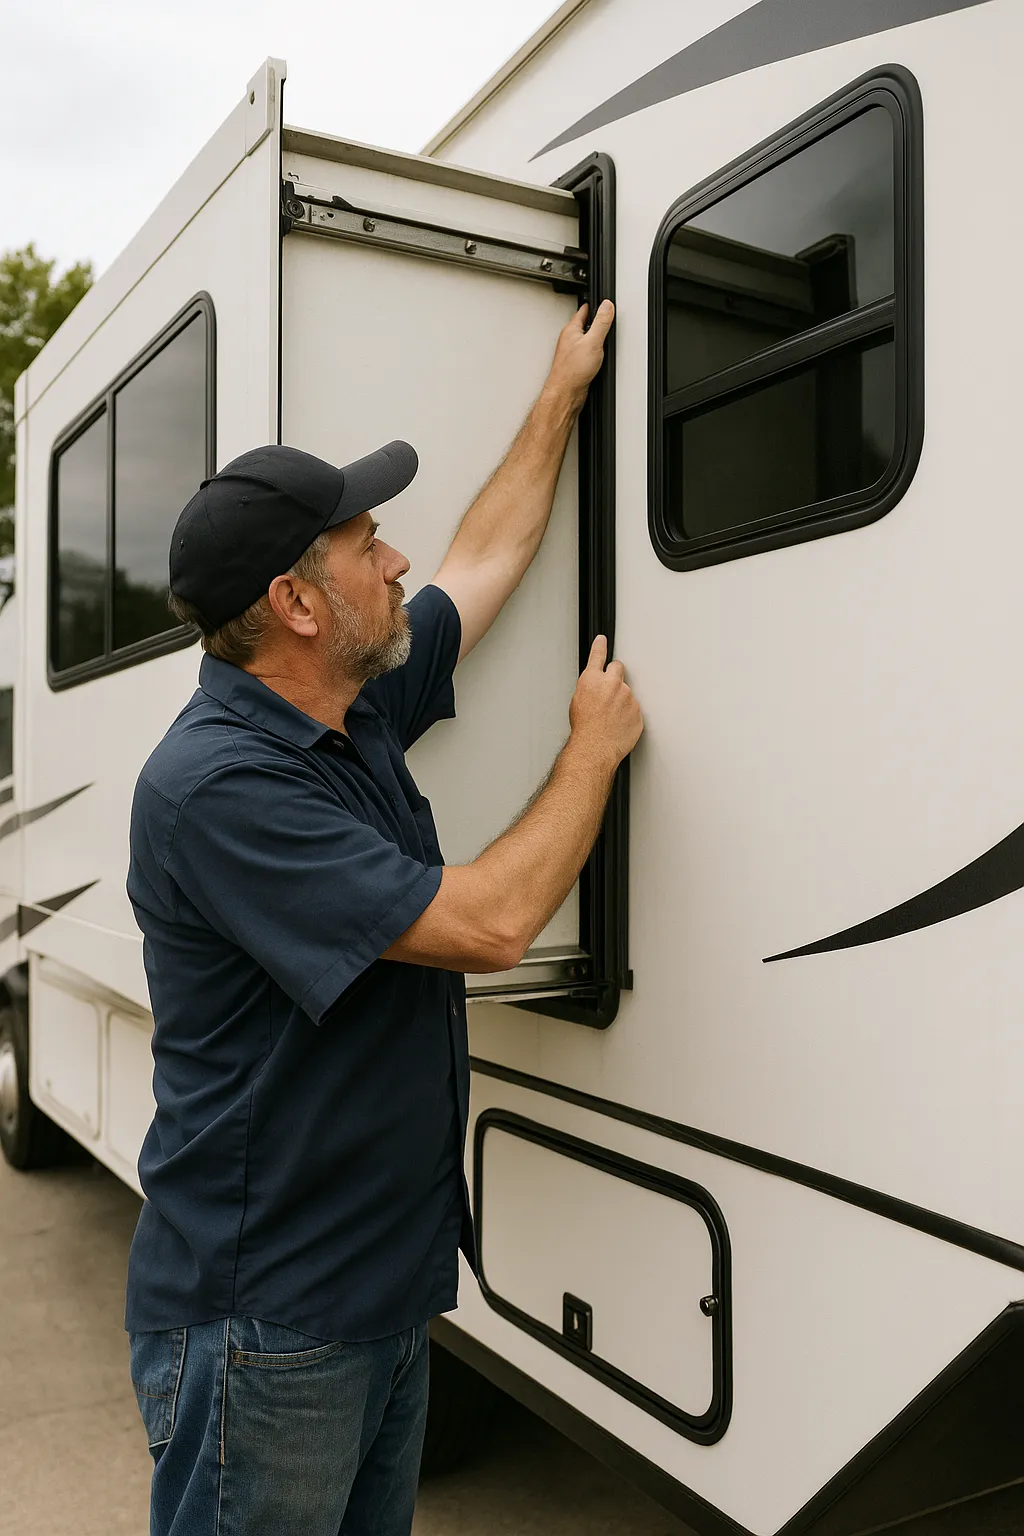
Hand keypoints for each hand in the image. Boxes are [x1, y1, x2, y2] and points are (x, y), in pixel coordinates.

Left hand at [544, 300, 614, 411]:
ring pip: (585, 339)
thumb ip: (601, 322)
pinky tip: (598, 354)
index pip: (583, 311)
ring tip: (602, 332)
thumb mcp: (593, 342)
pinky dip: (593, 350)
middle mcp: (570, 340)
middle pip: (584, 324)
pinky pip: (586, 352)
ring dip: (593, 336)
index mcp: (572, 330)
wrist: (566, 393)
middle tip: (603, 314)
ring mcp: (573, 352)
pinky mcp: (576, 364)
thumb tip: (607, 305)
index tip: (600, 300)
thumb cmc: (572, 370)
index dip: (594, 304)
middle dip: (594, 319)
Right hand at [569, 634, 642, 770]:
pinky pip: (633, 710)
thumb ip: (590, 688)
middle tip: (609, 690)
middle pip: (618, 668)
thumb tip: (595, 687)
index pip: (597, 656)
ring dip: (621, 701)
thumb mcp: (577, 702)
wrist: (595, 747)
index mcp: (592, 679)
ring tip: (610, 718)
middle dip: (615, 675)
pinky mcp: (638, 711)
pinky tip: (617, 725)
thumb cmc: (584, 728)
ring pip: (626, 693)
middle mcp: (612, 684)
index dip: (600, 646)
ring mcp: (628, 697)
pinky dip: (627, 716)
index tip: (602, 640)